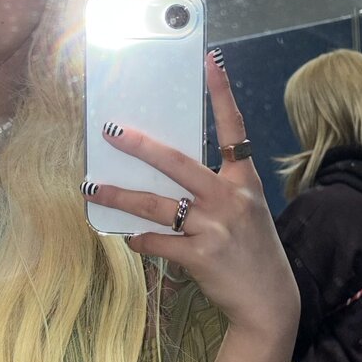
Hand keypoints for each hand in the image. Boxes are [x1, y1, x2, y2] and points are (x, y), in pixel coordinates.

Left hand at [83, 52, 299, 334]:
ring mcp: (216, 226)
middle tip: (111, 131)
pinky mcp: (202, 255)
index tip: (211, 61)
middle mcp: (231, 196)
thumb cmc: (251, 250)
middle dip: (140, 145)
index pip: (234, 128)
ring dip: (120, 195)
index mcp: (244, 179)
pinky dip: (141, 240)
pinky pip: (158, 240)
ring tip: (92, 188)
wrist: (270, 300)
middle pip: (177, 162)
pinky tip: (132, 239)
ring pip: (157, 204)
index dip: (222, 94)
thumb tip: (162, 176)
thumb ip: (213, 189)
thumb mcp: (244, 210)